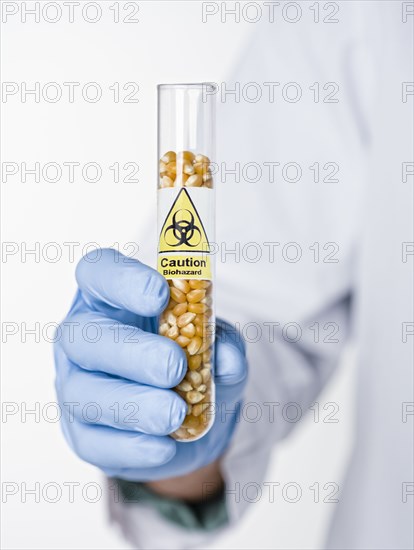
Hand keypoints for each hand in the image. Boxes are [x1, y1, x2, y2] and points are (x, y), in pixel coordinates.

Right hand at [54, 248, 246, 480]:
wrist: (185, 418)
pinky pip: (92, 441)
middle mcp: (83, 337)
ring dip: (132, 404)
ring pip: (85, 392)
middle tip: (173, 366)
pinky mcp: (81, 432)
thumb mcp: (216, 344)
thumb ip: (224, 343)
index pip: (98, 272)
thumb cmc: (191, 361)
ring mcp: (76, 385)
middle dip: (130, 351)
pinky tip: (163, 446)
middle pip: (83, 335)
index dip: (122, 279)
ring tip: (174, 413)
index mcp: (111, 299)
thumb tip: (225, 360)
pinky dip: (130, 445)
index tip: (159, 293)